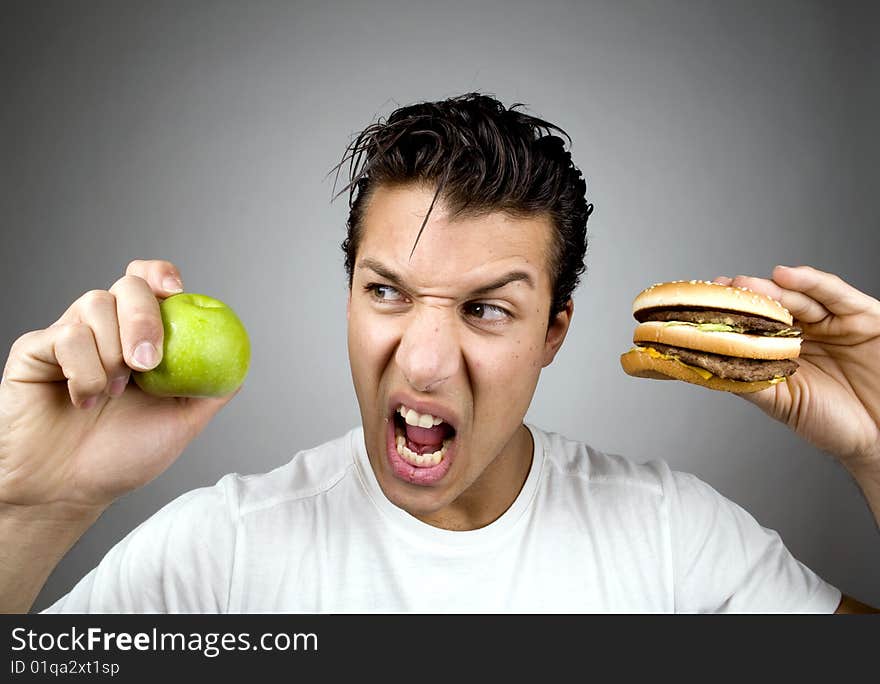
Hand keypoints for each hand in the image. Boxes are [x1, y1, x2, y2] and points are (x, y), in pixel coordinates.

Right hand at [0, 260, 238, 512]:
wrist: (68, 491)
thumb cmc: (121, 458)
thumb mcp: (181, 423)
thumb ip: (209, 390)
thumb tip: (239, 363)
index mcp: (140, 337)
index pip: (149, 283)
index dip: (161, 275)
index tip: (175, 290)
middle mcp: (105, 329)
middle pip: (127, 285)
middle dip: (143, 318)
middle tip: (148, 364)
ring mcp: (69, 335)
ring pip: (94, 304)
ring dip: (112, 353)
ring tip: (114, 395)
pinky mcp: (35, 350)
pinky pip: (64, 337)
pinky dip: (83, 372)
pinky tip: (84, 401)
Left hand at [713, 265, 879, 471]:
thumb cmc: (835, 424)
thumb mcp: (783, 402)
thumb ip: (749, 381)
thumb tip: (704, 367)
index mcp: (788, 350)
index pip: (756, 324)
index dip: (732, 313)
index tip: (702, 304)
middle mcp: (810, 332)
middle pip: (775, 305)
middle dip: (747, 296)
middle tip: (722, 290)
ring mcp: (836, 322)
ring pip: (800, 297)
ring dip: (772, 288)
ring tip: (747, 284)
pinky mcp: (865, 316)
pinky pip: (836, 294)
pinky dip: (810, 282)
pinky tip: (785, 276)